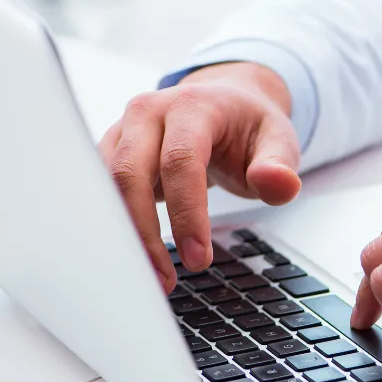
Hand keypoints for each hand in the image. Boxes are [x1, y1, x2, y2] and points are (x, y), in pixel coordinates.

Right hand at [99, 63, 301, 291]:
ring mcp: (124, 131)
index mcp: (193, 106)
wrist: (224, 101)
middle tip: (166, 280)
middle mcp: (149, 113)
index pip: (180, 160)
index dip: (187, 213)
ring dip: (125, 235)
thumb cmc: (248, 126)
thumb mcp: (278, 141)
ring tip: (150, 277)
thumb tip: (279, 184)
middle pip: (129, 173)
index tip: (199, 259)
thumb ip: (280, 166)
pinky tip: (133, 259)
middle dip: (145, 233)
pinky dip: (115, 227)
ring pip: (107, 185)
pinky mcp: (111, 152)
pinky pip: (101, 192)